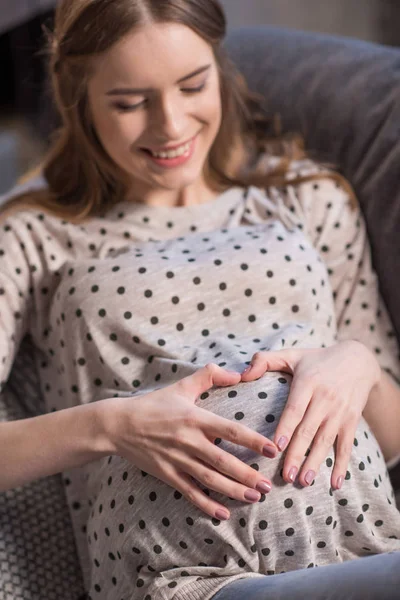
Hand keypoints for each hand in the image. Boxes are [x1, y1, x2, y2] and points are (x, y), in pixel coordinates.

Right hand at [103, 363, 277, 520]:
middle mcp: (188, 441)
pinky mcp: (167, 474)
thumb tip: (238, 374)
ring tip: (254, 498)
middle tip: (267, 486)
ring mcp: (177, 459)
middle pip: (223, 461)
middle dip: (247, 475)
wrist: (119, 425)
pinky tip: (222, 514)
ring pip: (210, 480)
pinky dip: (206, 504)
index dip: (252, 441)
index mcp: (195, 418)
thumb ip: (210, 375)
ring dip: (233, 490)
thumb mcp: (181, 386)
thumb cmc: (154, 404)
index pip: (230, 430)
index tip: (272, 449)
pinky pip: (189, 492)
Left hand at [240, 340, 380, 489]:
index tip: (275, 447)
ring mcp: (340, 411)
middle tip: (285, 476)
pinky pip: (347, 445)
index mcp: (308, 383)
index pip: (295, 409)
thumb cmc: (316, 359)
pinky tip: (335, 484)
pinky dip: (342, 465)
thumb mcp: (291, 354)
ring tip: (304, 482)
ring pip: (326, 440)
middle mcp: (325, 398)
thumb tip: (241, 375)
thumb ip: (264, 360)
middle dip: (297, 454)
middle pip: (309, 430)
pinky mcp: (352, 421)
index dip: (286, 428)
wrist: (358, 360)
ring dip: (315, 462)